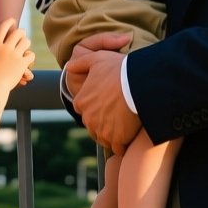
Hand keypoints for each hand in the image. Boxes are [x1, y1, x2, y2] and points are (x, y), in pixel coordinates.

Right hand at [0, 19, 34, 88]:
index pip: (3, 27)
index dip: (9, 22)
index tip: (13, 21)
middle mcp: (5, 48)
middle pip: (18, 32)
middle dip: (21, 32)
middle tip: (21, 35)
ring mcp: (14, 56)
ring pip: (26, 42)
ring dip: (26, 43)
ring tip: (25, 46)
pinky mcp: (21, 64)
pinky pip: (31, 55)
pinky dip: (30, 56)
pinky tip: (27, 59)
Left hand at [65, 33, 139, 153]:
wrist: (137, 83)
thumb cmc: (117, 69)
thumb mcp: (96, 59)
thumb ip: (80, 63)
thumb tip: (69, 67)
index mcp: (81, 101)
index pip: (84, 109)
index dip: (96, 106)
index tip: (108, 103)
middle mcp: (88, 118)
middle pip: (94, 125)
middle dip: (103, 122)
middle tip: (118, 114)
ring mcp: (102, 130)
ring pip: (104, 137)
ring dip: (112, 134)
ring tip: (125, 125)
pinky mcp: (116, 139)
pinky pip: (118, 148)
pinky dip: (123, 144)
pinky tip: (130, 135)